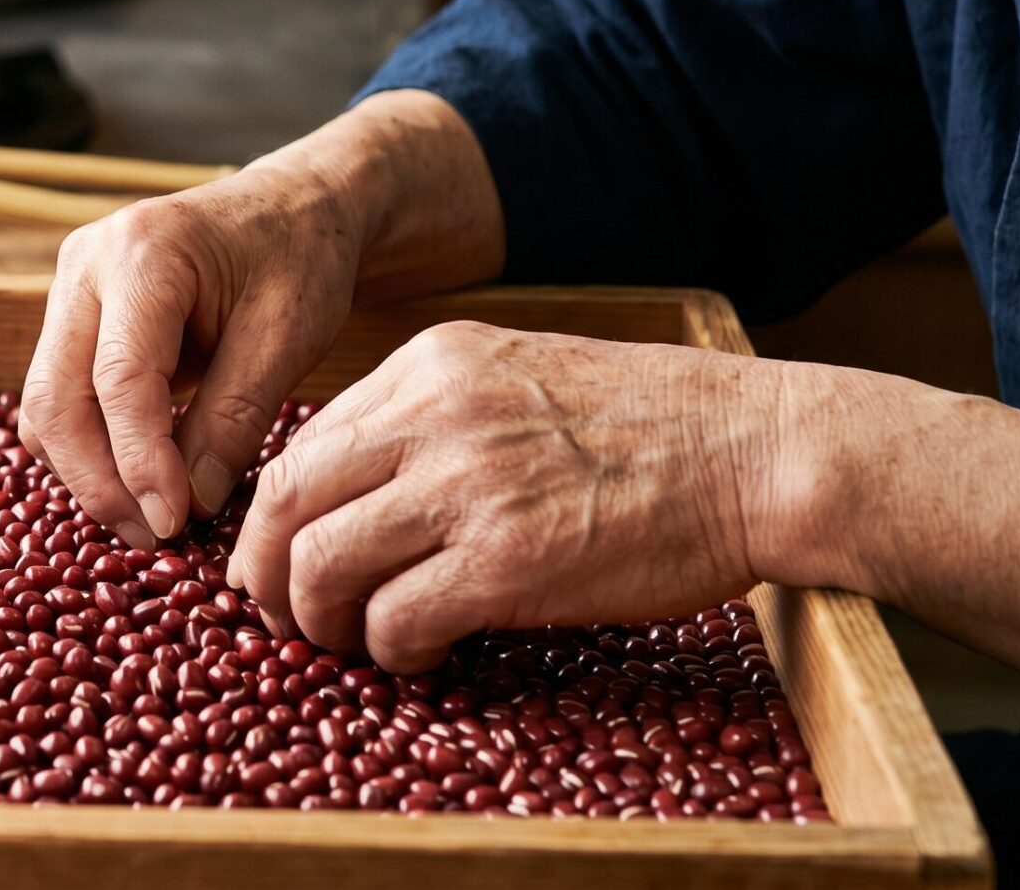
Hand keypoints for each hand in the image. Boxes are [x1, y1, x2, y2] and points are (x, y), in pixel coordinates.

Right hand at [17, 158, 368, 551]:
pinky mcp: (73, 315)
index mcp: (143, 252)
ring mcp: (70, 287)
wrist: (294, 205)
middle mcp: (85, 263)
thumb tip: (190, 504)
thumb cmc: (300, 256)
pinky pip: (59, 396)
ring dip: (86, 471)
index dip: (138, 461)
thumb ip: (235, 417)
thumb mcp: (288, 334)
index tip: (171, 523)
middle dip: (97, 481)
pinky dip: (88, 447)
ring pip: (45, 404)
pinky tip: (136, 482)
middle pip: (55, 396)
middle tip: (152, 538)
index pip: (119, 378)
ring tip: (148, 520)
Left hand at [225, 320, 793, 672]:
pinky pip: (397, 620)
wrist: (755, 450)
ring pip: (323, 564)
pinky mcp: (506, 562)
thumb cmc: (653, 426)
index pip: (305, 441)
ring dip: (321, 621)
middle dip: (265, 571)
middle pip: (287, 500)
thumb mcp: (523, 379)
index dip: (276, 514)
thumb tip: (360, 490)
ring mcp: (467, 487)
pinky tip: (423, 656)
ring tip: (354, 643)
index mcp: (433, 363)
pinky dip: (392, 652)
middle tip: (283, 617)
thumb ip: (438, 417)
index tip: (280, 558)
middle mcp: (434, 415)